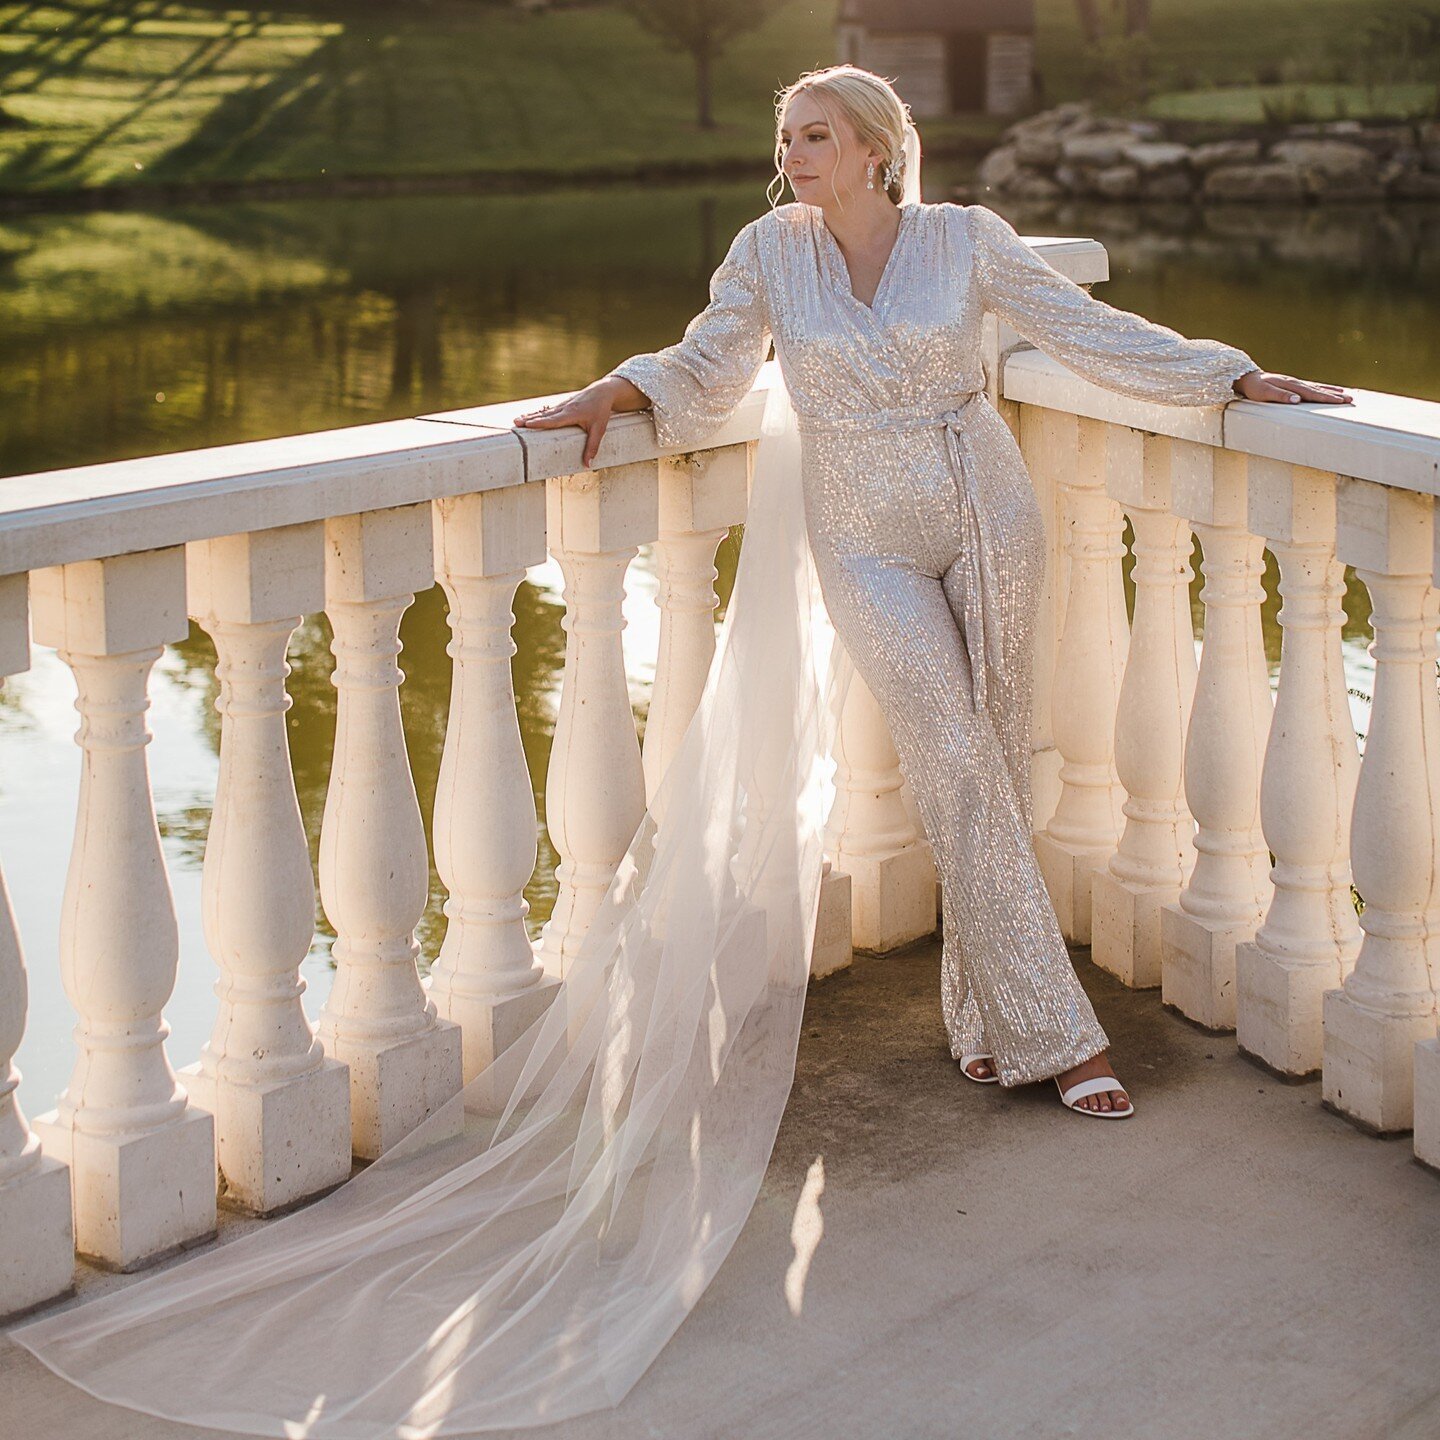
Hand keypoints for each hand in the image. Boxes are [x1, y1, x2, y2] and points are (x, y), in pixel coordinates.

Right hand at [513, 376, 639, 468]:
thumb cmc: (601, 411)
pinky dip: (537, 414)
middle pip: (544, 415)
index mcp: (572, 414)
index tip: (528, 424)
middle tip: (516, 423)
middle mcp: (565, 408)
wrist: (603, 392)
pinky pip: (547, 410)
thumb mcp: (600, 429)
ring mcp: (562, 405)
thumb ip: (593, 447)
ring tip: (517, 420)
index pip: (553, 420)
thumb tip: (587, 465)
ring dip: (530, 416)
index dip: (540, 423)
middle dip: (529, 419)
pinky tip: (528, 416)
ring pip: (544, 412)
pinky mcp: (563, 405)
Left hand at [1232, 369, 1353, 404]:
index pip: (1312, 393)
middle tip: (1350, 399)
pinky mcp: (1294, 384)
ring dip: (1332, 391)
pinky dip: (1323, 388)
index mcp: (1291, 386)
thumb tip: (1297, 400)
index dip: (1326, 398)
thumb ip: (1280, 396)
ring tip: (1346, 395)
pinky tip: (1330, 390)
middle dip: (1334, 395)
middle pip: (1318, 389)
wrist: (1248, 378)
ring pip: (1317, 387)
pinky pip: (1312, 386)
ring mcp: (1296, 383)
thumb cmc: (1254, 388)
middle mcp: (1296, 383)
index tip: (1339, 401)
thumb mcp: (1264, 394)